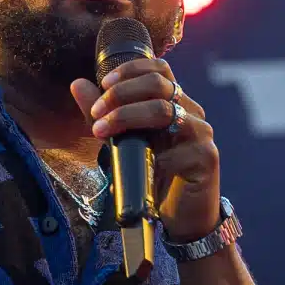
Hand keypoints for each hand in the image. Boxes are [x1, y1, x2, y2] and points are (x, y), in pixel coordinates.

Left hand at [71, 58, 220, 242]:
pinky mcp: (206, 157)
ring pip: (164, 110)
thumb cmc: (154, 176)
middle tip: (96, 114)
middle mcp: (190, 111)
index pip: (159, 69)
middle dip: (121, 94)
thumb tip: (77, 84)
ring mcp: (201, 132)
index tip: (103, 83)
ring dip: (127, 116)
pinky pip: (177, 149)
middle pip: (158, 84)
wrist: (183, 215)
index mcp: (174, 102)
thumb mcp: (124, 142)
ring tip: (101, 132)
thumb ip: (104, 114)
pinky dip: (151, 156)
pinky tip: (137, 165)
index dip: (131, 70)